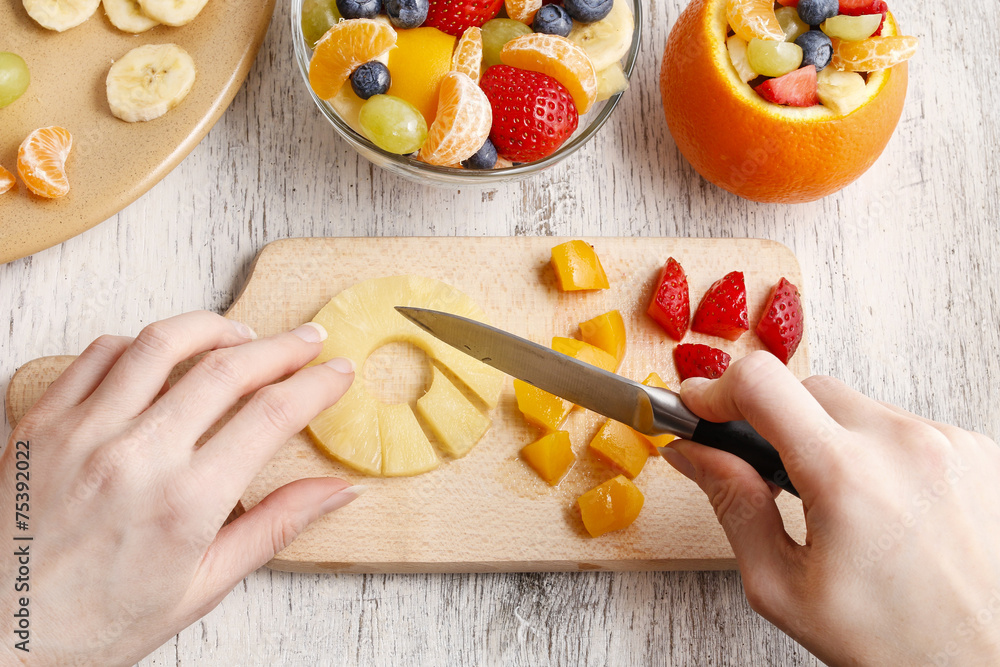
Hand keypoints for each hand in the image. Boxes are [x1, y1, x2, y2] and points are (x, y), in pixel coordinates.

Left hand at [1, 312, 358, 665]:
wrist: (0, 635)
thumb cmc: (97, 621)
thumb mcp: (203, 587)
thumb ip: (275, 528)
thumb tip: (338, 491)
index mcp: (186, 503)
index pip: (271, 416)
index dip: (316, 385)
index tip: (338, 373)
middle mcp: (137, 456)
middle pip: (228, 368)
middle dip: (283, 346)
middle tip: (309, 340)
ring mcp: (84, 432)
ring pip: (163, 343)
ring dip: (216, 327)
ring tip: (244, 333)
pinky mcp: (44, 422)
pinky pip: (100, 354)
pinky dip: (142, 342)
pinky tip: (164, 353)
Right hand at [661, 352, 999, 666]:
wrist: (987, 666)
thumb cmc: (896, 643)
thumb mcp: (783, 588)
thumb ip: (732, 505)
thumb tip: (693, 453)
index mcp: (847, 476)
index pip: (762, 383)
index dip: (715, 389)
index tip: (700, 407)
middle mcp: (904, 444)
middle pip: (807, 389)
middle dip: (773, 421)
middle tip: (767, 472)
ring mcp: (949, 443)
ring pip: (856, 407)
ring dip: (829, 438)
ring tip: (839, 506)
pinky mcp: (977, 451)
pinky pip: (901, 428)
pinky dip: (877, 453)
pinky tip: (882, 506)